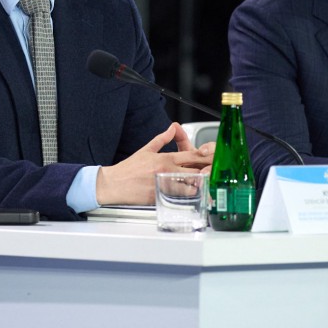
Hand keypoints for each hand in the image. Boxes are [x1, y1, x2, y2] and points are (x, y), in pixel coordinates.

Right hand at [95, 123, 213, 205]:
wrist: (114, 183)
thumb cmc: (128, 169)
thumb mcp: (146, 150)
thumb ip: (162, 139)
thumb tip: (171, 128)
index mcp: (164, 158)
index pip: (190, 156)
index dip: (204, 157)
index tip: (212, 158)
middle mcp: (166, 171)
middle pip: (194, 171)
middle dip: (205, 173)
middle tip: (213, 174)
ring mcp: (164, 185)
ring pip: (189, 187)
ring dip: (198, 187)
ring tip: (204, 186)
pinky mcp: (160, 197)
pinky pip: (178, 198)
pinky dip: (186, 197)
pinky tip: (191, 196)